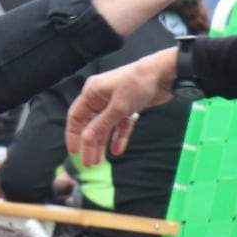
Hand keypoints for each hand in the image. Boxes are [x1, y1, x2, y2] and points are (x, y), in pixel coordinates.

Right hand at [66, 48, 176, 165]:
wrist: (163, 74)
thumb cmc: (137, 83)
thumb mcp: (118, 107)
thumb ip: (101, 126)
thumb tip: (85, 141)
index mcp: (92, 92)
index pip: (76, 116)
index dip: (73, 135)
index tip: (74, 152)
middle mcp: (100, 97)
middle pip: (90, 124)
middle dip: (89, 143)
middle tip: (89, 162)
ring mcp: (114, 102)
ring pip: (105, 126)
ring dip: (102, 142)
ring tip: (100, 161)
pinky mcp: (128, 107)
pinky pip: (120, 125)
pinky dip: (119, 137)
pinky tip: (117, 150)